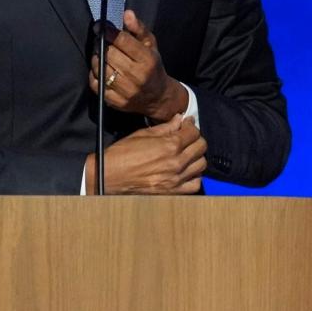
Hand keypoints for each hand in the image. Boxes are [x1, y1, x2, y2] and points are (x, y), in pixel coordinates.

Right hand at [84, 114, 206, 193]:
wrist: (110, 175)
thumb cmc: (123, 153)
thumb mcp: (143, 134)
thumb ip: (166, 127)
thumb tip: (180, 119)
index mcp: (170, 145)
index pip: (194, 132)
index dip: (191, 125)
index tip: (186, 124)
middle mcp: (176, 162)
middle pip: (201, 147)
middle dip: (196, 139)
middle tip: (187, 137)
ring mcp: (176, 179)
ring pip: (201, 165)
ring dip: (196, 156)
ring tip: (187, 153)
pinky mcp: (173, 192)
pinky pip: (195, 184)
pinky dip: (194, 176)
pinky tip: (186, 171)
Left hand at [89, 9, 188, 120]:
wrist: (158, 97)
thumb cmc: (152, 66)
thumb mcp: (151, 45)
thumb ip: (138, 28)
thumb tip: (126, 13)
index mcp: (147, 60)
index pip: (123, 41)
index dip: (108, 31)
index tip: (100, 26)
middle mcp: (137, 76)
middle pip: (109, 54)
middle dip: (101, 44)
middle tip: (100, 40)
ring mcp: (126, 91)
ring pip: (101, 68)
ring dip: (96, 58)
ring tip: (100, 54)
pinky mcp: (116, 102)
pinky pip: (96, 84)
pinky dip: (94, 74)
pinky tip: (100, 69)